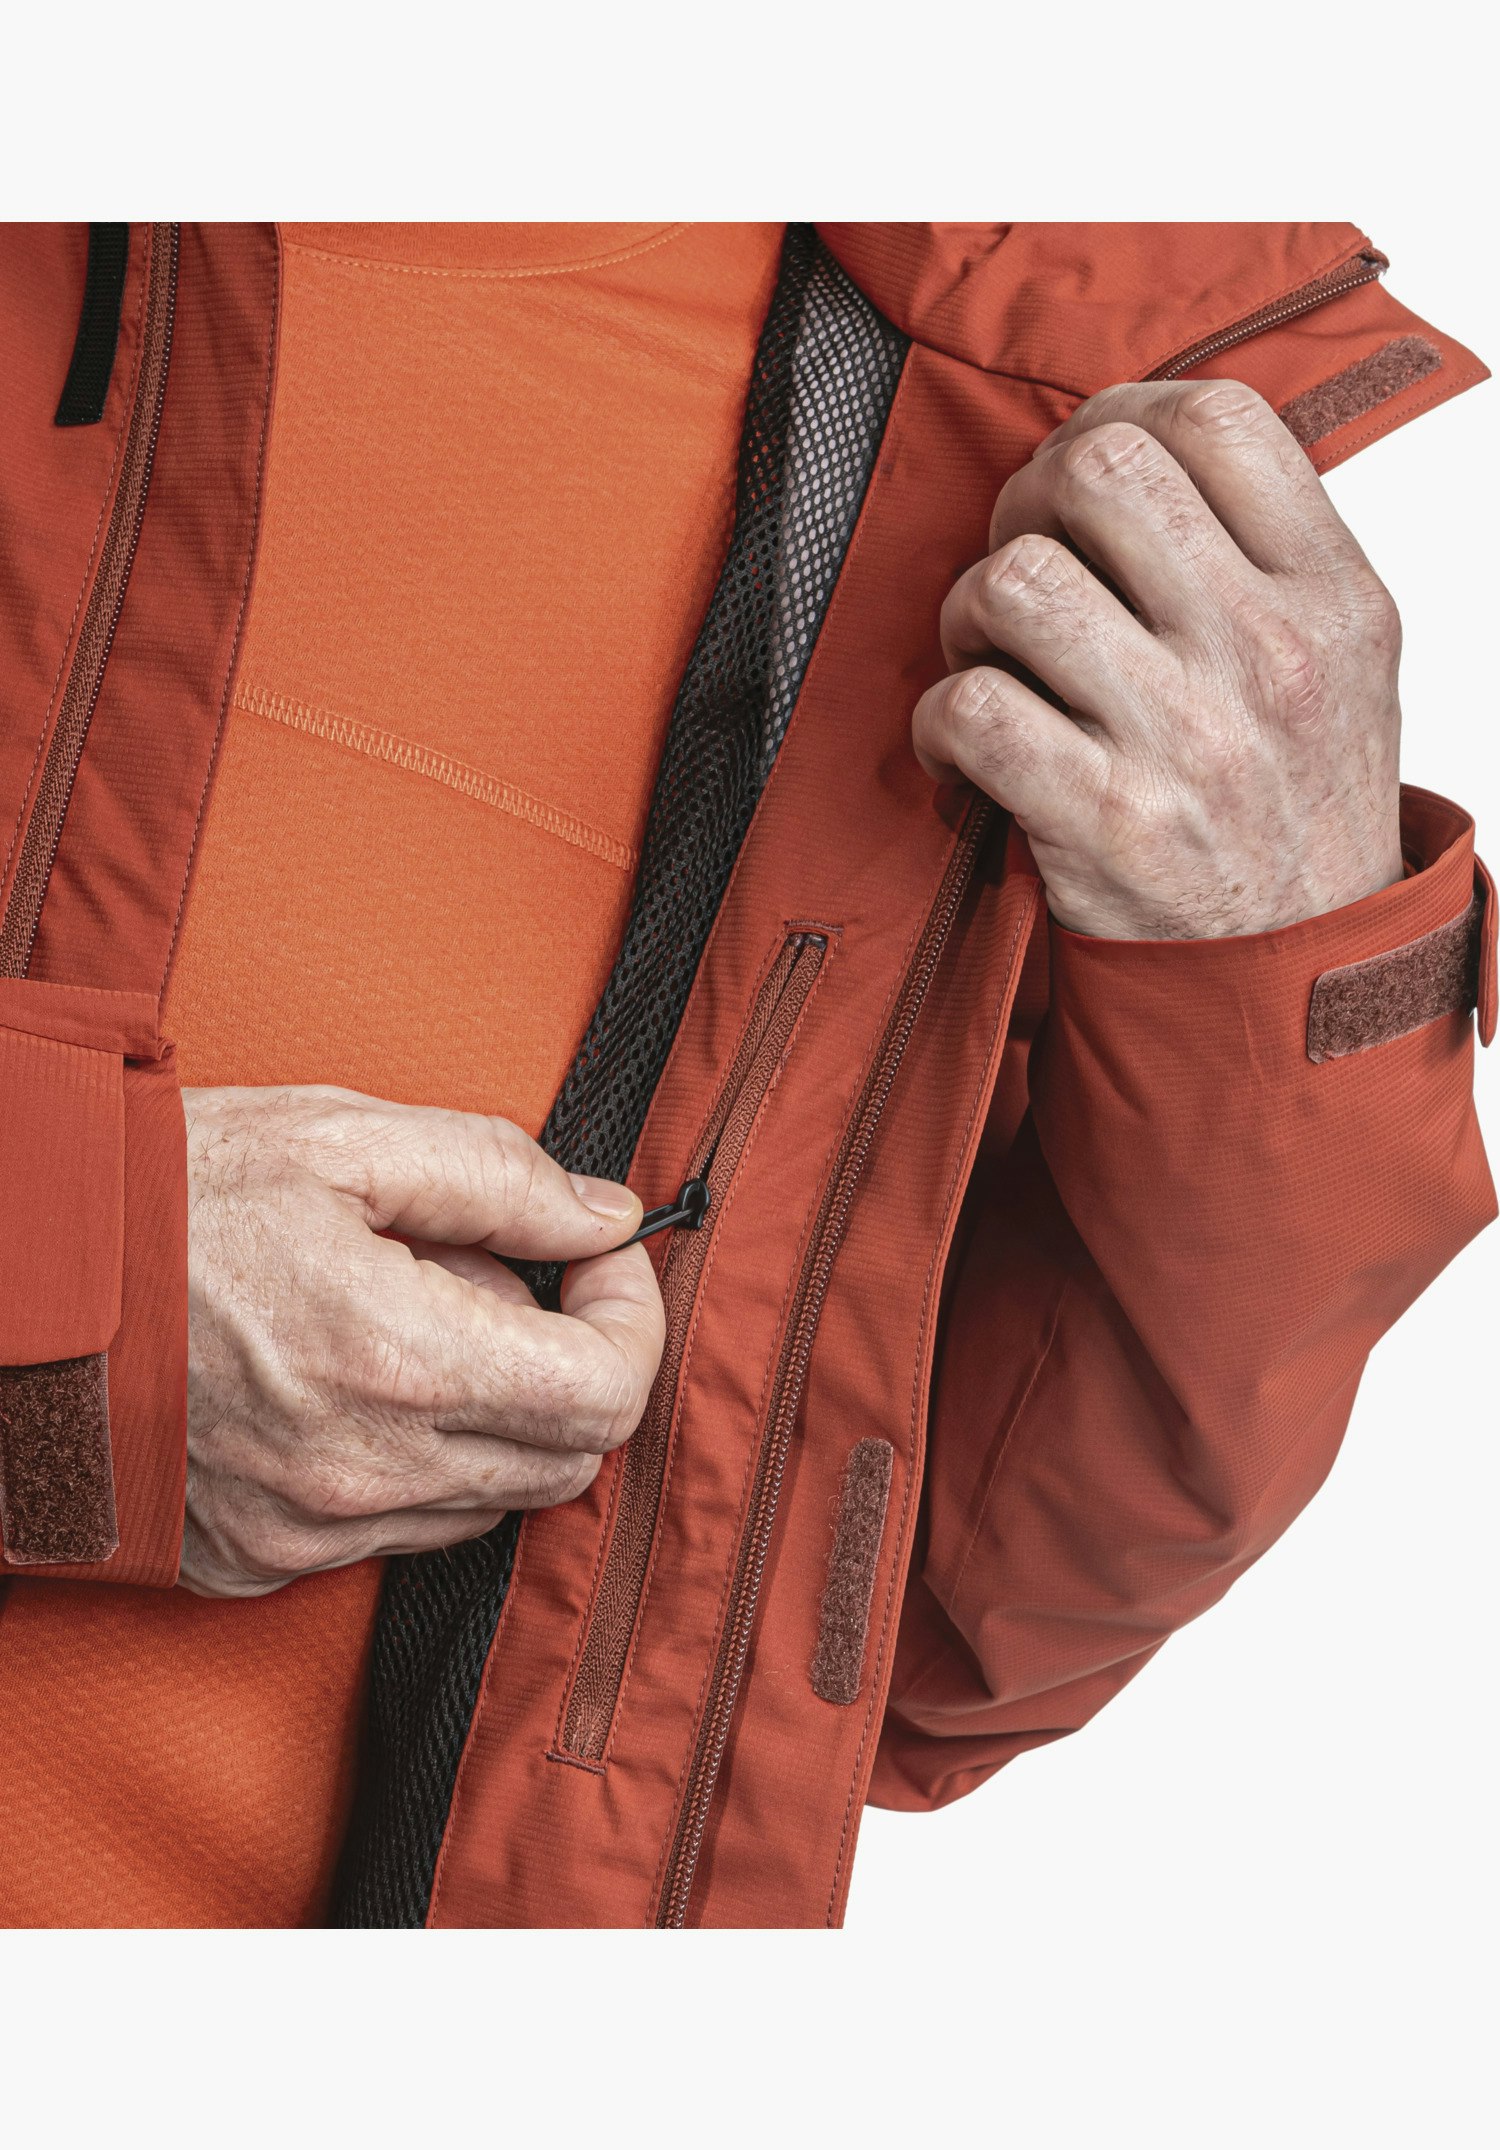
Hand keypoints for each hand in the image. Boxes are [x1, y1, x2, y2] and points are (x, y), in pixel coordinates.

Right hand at [181, 1085, 663, 1596]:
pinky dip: (416, 1462)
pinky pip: (397, 1532)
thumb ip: (497, 1176)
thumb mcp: (337, 1139)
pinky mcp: (258, 1561)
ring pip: (488, 1501)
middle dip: (572, 1362)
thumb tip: (607, 1216)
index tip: (596, 1258)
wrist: (3, 1289)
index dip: (631, 1317)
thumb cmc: (160, 1198)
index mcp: (400, 1359)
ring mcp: (309, 1532)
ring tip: (412, 1318)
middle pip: (566, 1458)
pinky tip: (354, 1382)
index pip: (607, 1394)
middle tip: (504, 1275)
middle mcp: (365, 1471)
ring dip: (493, 1414)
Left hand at [913, 379, 1405, 938]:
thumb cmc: (1298, 812)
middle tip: (1024, 567)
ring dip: (971, 613)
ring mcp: (1184, 738)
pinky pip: (971, 709)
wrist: (1294, 979)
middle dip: (1025, 504)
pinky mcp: (1102, 820)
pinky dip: (941, 721)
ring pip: (1016, 581)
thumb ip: (1266, 552)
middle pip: (1098, 470)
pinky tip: (970, 749)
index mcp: (1334, 595)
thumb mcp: (1344, 663)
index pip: (1215, 418)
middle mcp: (1267, 653)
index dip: (1116, 416)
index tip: (1081, 477)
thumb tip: (1138, 446)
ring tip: (994, 662)